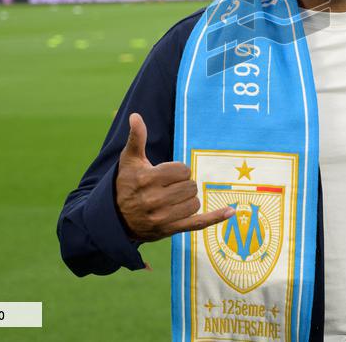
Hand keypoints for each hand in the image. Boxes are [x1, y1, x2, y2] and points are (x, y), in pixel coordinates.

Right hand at [115, 112, 234, 241]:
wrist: (115, 218)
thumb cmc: (126, 183)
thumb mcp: (129, 160)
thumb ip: (137, 138)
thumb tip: (135, 116)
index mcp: (147, 179)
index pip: (182, 170)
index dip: (177, 170)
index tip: (166, 175)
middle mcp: (154, 200)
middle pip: (190, 186)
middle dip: (183, 184)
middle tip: (168, 187)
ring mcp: (162, 218)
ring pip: (195, 202)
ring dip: (188, 199)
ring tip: (173, 199)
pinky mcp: (169, 230)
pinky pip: (197, 224)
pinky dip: (215, 218)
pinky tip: (230, 212)